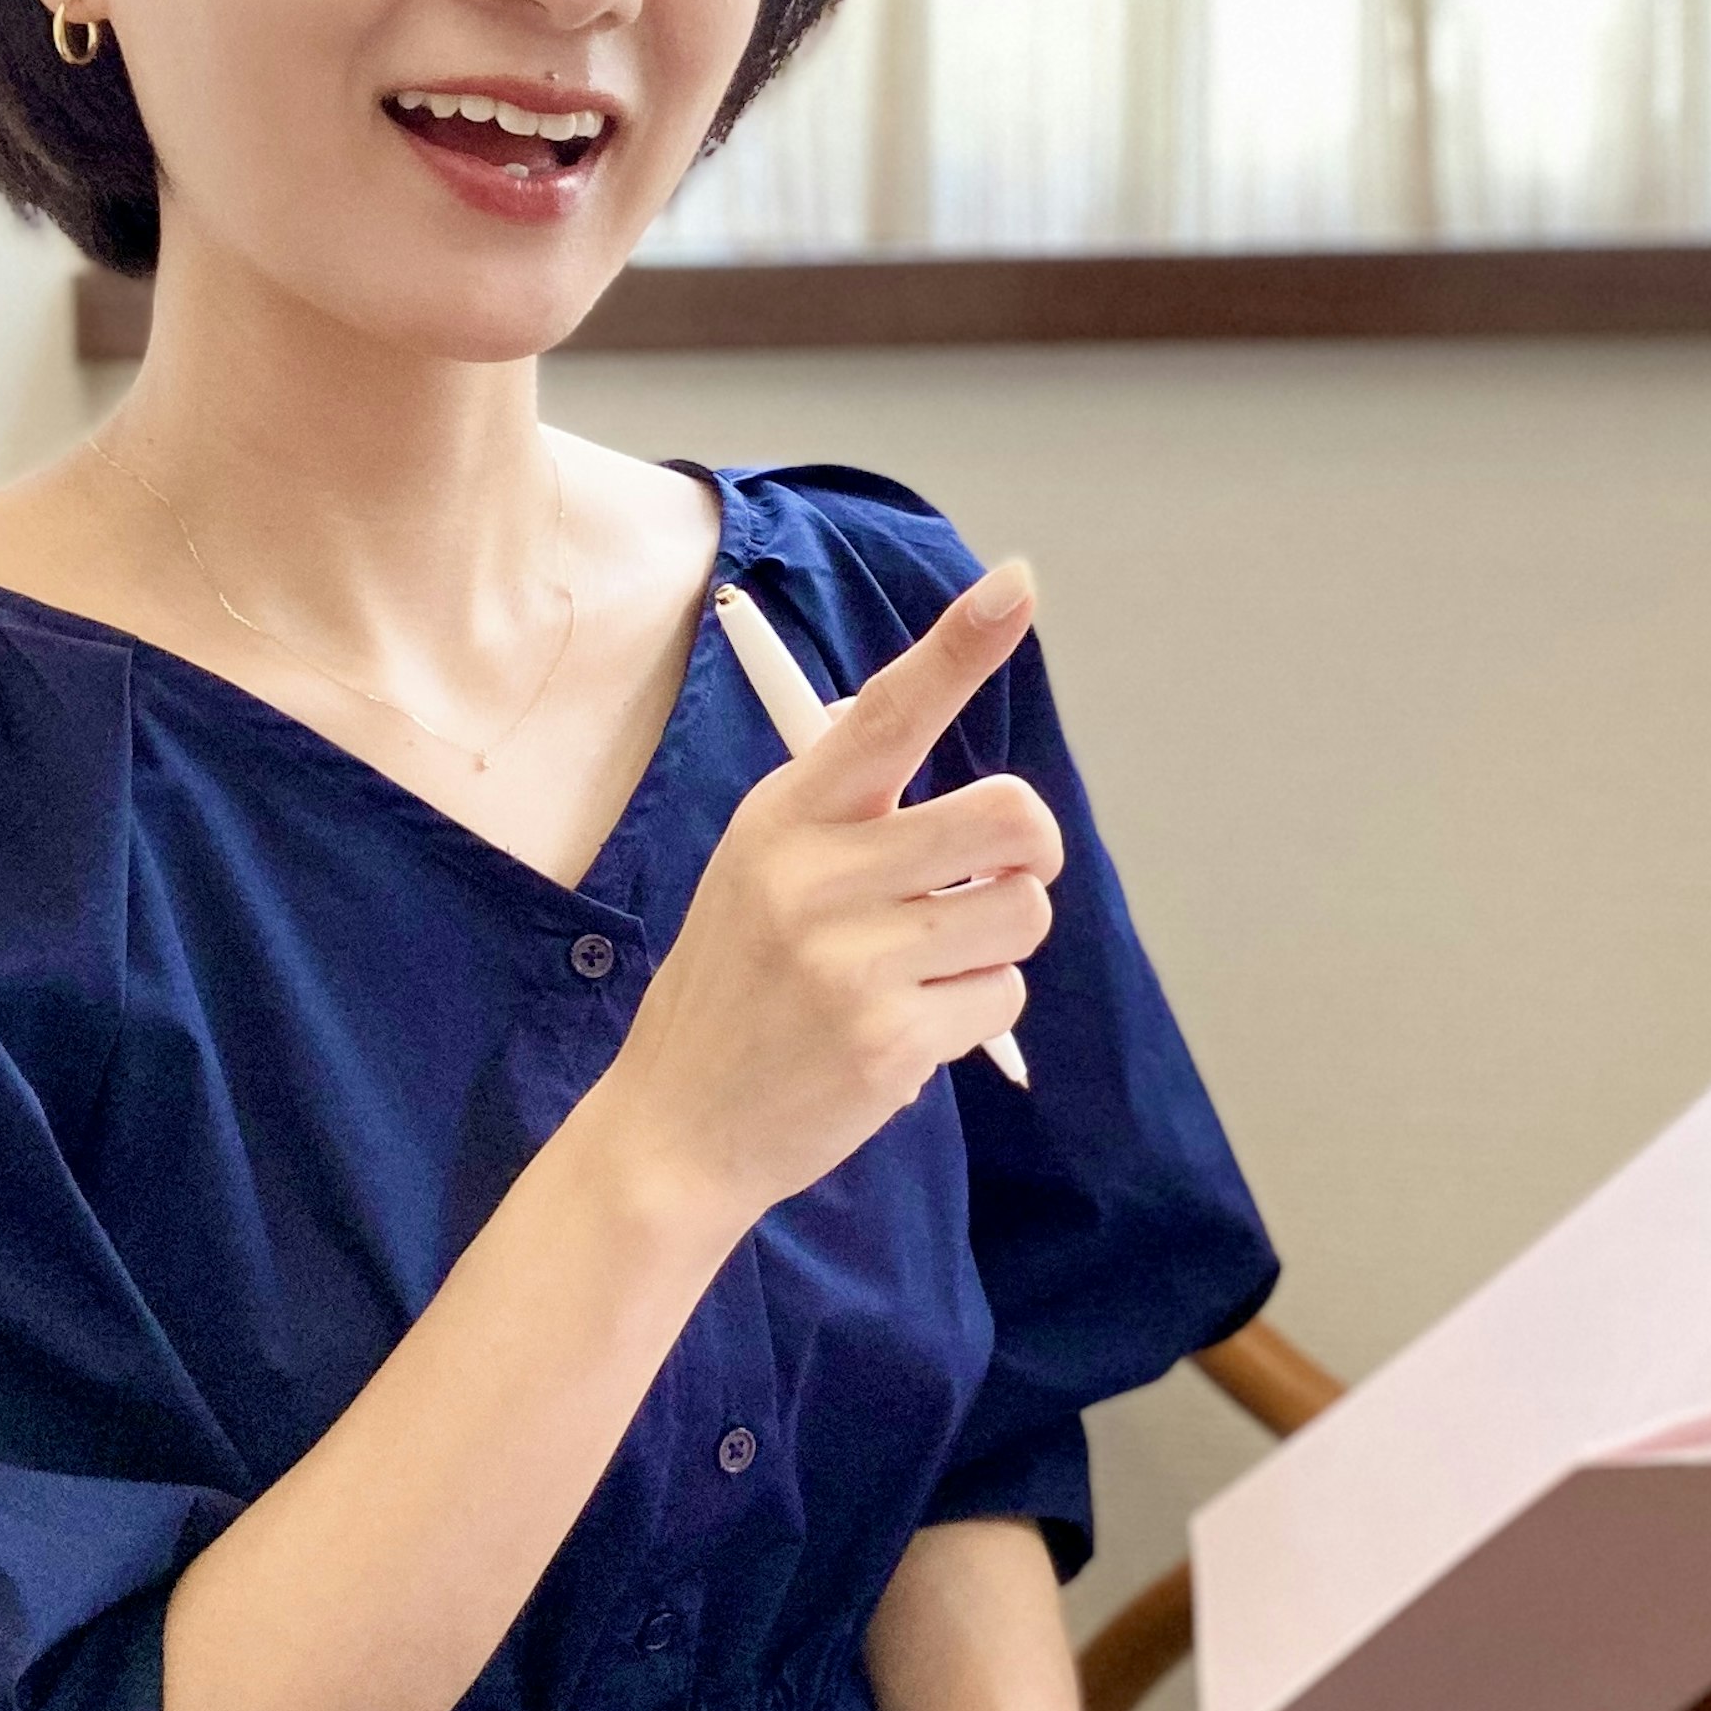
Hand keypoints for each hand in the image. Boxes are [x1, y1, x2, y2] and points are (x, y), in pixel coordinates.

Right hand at [595, 562, 1060, 1222]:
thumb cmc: (737, 985)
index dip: (959, 646)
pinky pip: (1002, 997)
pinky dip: (977, 1014)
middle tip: (1001, 873)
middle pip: (1007, 815)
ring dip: (997, 940)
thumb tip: (955, 778)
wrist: (679, 1126)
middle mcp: (817, 876)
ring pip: (1021, 911)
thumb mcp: (759, 870)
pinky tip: (908, 1029)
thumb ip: (845, 816)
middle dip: (1031, 847)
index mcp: (787, 815)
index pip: (886, 711)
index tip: (1017, 584)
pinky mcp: (890, 1039)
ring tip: (924, 968)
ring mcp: (853, 961)